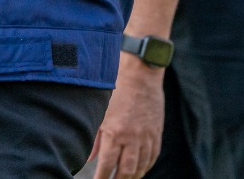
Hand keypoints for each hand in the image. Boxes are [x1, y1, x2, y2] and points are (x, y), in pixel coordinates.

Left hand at [91, 55, 163, 178]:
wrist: (140, 75)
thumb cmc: (115, 90)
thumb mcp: (99, 112)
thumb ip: (93, 137)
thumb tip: (87, 159)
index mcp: (115, 132)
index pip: (108, 164)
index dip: (102, 178)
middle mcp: (133, 138)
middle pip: (126, 170)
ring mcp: (147, 137)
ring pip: (141, 166)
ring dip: (132, 177)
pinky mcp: (156, 134)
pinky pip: (153, 157)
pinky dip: (146, 166)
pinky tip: (139, 170)